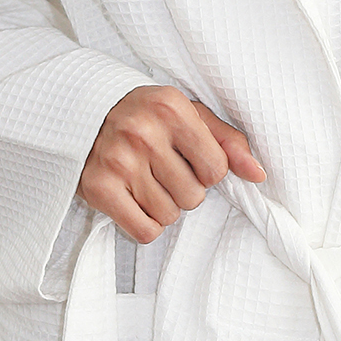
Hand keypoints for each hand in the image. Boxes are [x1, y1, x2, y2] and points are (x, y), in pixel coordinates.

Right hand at [77, 86, 265, 245]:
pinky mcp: (99, 188)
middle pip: (193, 197)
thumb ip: (227, 142)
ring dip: (163, 207)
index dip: (207, 172)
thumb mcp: (188, 115)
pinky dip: (145, 224)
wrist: (82, 115)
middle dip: (183, 190)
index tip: (188, 160)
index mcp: (171, 109)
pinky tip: (134, 201)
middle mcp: (143, 133)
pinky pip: (145, 231)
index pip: (216, 169)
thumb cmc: (145, 117)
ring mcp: (118, 162)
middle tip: (161, 171)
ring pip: (169, 216)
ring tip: (145, 182)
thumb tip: (258, 174)